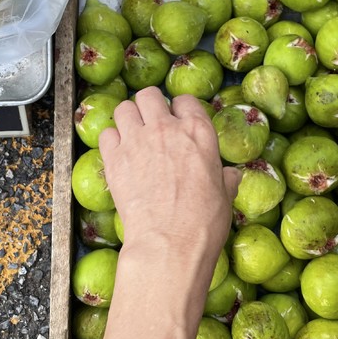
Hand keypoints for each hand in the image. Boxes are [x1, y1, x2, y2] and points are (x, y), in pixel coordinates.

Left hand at [99, 87, 240, 296]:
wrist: (169, 242)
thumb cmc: (203, 223)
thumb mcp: (225, 197)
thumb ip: (225, 179)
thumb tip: (231, 175)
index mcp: (198, 132)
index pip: (185, 101)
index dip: (180, 110)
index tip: (178, 121)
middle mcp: (166, 128)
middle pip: (149, 95)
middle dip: (149, 106)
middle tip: (150, 123)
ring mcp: (137, 140)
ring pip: (123, 108)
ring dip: (127, 118)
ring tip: (131, 134)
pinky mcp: (114, 158)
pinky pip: (106, 134)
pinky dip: (111, 140)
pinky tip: (118, 154)